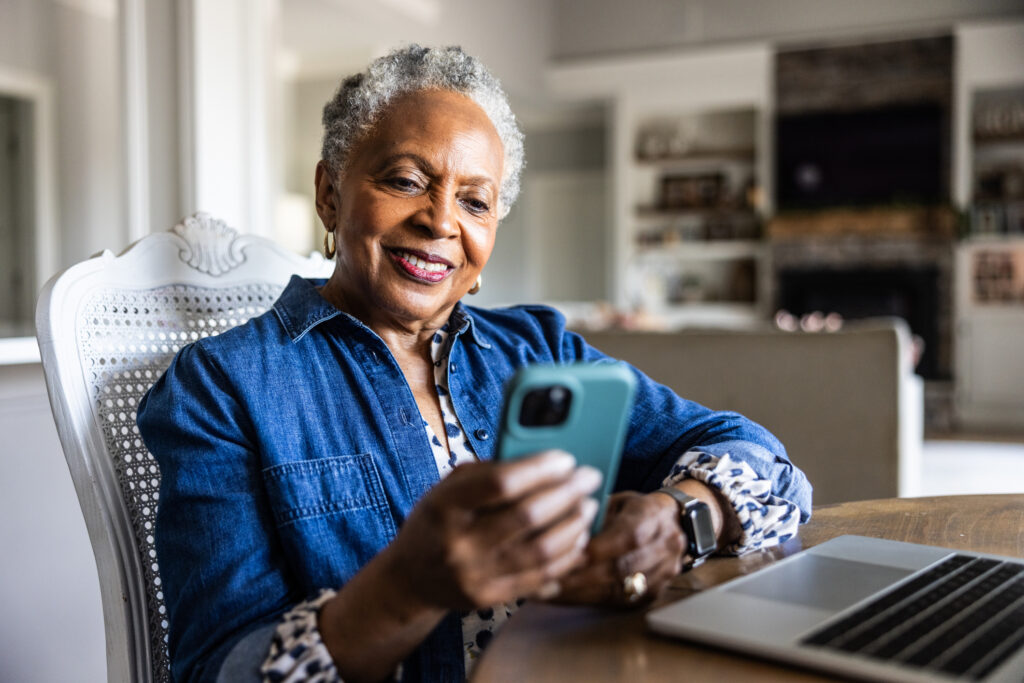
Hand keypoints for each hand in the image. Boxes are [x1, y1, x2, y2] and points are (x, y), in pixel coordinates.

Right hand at [385, 450, 601, 610]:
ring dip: (574, 524)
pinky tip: (579, 537)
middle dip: (567, 492)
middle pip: (527, 515)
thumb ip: (488, 473)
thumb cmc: (437, 521)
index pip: (500, 483)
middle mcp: (458, 543)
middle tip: (589, 477)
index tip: (566, 458)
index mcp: (444, 506)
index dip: (539, 468)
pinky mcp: (490, 597)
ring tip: (589, 505)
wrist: (410, 579)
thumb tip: (543, 461)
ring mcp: (475, 574)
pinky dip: (566, 555)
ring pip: (540, 549)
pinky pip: (540, 577)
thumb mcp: (447, 489)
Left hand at [553, 491, 684, 605]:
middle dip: (582, 575)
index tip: (571, 553)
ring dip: (580, 591)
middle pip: (623, 567)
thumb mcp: (617, 501)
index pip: (631, 535)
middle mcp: (665, 546)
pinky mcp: (653, 594)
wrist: (672, 523)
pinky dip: (588, 599)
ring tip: (548, 590)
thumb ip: (595, 514)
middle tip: (547, 577)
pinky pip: (618, 602)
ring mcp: (663, 573)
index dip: (601, 547)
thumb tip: (561, 527)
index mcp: (654, 516)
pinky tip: (563, 596)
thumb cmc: (634, 509)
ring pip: (619, 589)